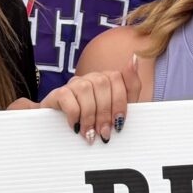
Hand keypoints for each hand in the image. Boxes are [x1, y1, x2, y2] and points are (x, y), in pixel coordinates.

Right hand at [18, 58, 140, 142]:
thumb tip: (134, 58)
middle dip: (105, 113)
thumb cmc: (97, 121)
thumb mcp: (119, 109)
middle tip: (104, 134)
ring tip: (90, 134)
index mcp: (107, 79)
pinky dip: (73, 114)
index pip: (117, 78)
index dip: (120, 102)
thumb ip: (131, 87)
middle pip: (102, 84)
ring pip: (85, 89)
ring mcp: (73, 84)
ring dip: (89, 116)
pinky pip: (67, 97)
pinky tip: (76, 127)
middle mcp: (91, 78)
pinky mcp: (57, 93)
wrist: (66, 131)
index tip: (119, 123)